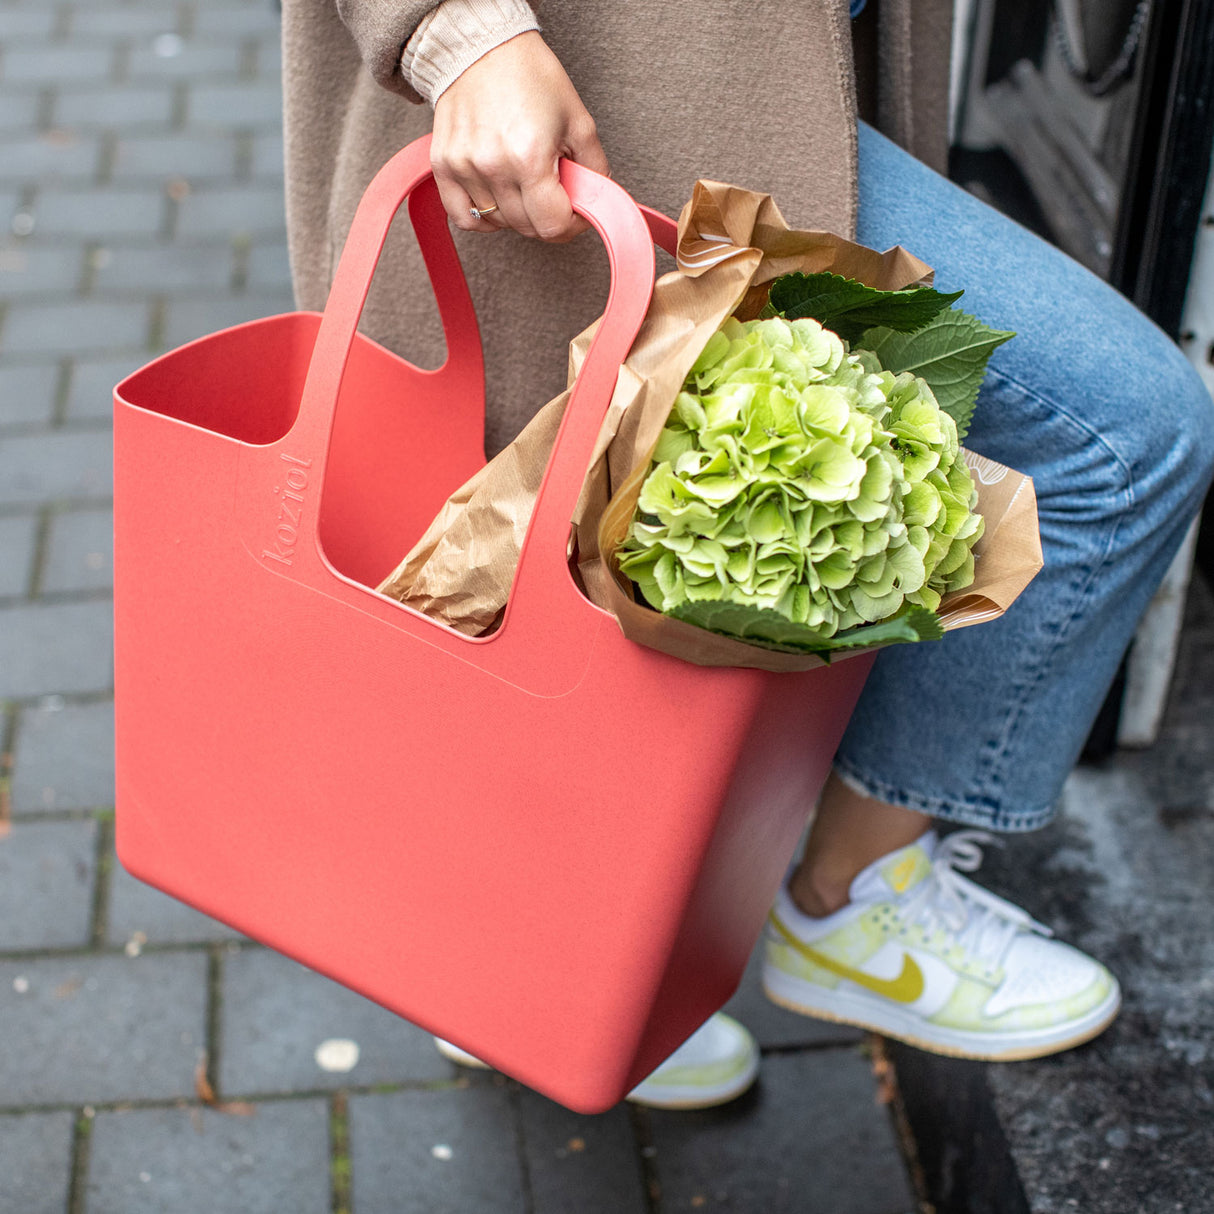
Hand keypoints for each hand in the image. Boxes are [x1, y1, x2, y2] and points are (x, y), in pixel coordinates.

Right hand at [430, 31, 608, 241]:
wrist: (483, 48)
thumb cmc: (531, 77)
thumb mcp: (578, 121)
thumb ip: (592, 171)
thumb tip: (593, 205)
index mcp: (529, 156)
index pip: (552, 225)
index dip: (572, 225)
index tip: (576, 212)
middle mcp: (492, 166)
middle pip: (526, 227)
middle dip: (546, 216)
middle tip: (553, 191)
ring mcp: (464, 168)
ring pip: (498, 223)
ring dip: (517, 213)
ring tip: (524, 183)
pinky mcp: (443, 166)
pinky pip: (464, 218)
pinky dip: (483, 218)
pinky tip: (498, 200)